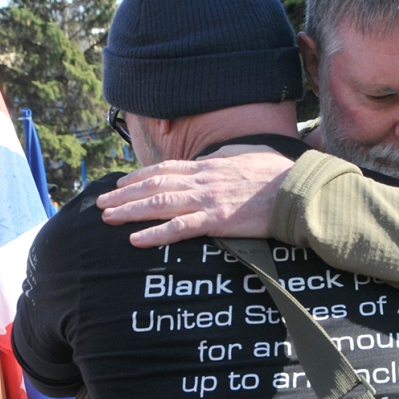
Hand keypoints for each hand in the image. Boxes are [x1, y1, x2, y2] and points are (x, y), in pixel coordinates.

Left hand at [97, 145, 295, 246]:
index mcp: (210, 166)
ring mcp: (208, 200)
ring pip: (159, 204)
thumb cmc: (278, 175)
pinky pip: (179, 228)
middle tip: (100, 204)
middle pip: (155, 185)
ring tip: (107, 219)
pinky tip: (135, 240)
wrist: (298, 190)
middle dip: (125, 195)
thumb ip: (225, 160)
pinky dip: (155, 234)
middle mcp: (203, 180)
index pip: (166, 169)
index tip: (120, 184)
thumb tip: (213, 160)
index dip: (139, 177)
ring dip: (130, 212)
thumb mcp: (247, 158)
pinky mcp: (217, 220)